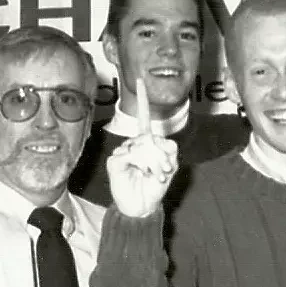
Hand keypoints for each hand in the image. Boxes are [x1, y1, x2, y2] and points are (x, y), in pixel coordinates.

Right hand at [106, 87, 178, 218]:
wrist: (143, 206)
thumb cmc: (155, 186)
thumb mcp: (171, 165)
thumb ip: (168, 148)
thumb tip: (150, 139)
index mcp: (147, 142)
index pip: (145, 118)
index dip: (143, 99)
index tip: (141, 80)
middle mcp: (134, 144)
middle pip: (149, 136)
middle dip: (161, 156)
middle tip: (164, 173)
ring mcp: (123, 152)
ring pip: (141, 146)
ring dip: (152, 163)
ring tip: (153, 176)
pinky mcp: (115, 161)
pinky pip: (129, 155)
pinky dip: (139, 165)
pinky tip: (139, 174)